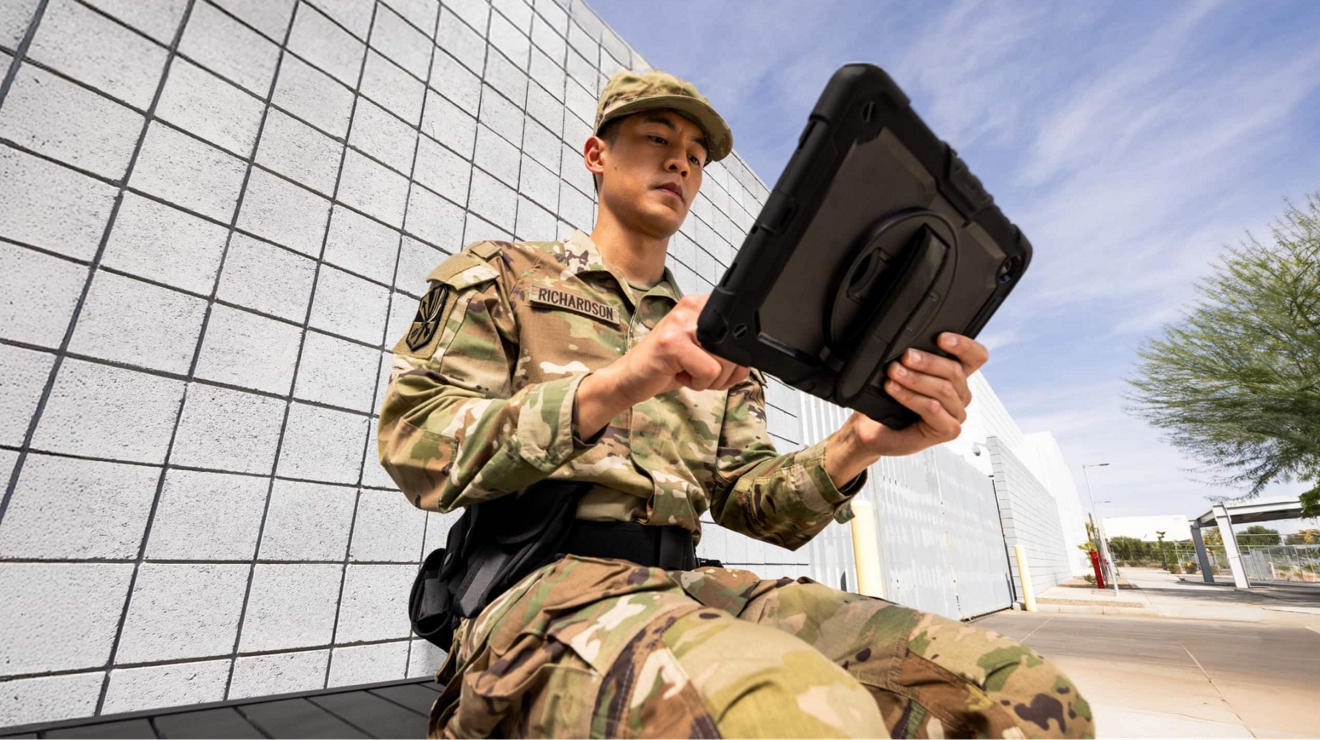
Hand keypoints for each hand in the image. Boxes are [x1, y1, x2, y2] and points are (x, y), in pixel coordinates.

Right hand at [576, 295, 747, 436]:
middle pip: (735, 347)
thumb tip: (747, 361)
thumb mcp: (701, 352)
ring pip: (724, 360)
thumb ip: (725, 350)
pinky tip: (679, 375)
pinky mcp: (672, 343)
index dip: (735, 356)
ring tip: (687, 371)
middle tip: (698, 372)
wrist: (630, 377)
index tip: (715, 362)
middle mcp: (691, 307)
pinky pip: (709, 371)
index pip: (741, 328)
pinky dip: (697, 383)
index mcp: (701, 305)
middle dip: (723, 372)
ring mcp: (680, 323)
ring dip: (709, 379)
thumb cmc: (667, 365)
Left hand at [825, 333, 988, 484]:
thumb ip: (914, 359)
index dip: (963, 345)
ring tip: (894, 372)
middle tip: (905, 356)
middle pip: (955, 371)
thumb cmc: (888, 402)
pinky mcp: (949, 430)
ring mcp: (957, 413)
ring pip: (943, 389)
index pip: (975, 356)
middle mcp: (961, 394)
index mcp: (956, 376)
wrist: (875, 430)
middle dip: (927, 361)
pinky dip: (911, 396)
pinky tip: (894, 389)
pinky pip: (932, 408)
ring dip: (915, 378)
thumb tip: (909, 345)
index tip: (940, 337)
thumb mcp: (903, 373)